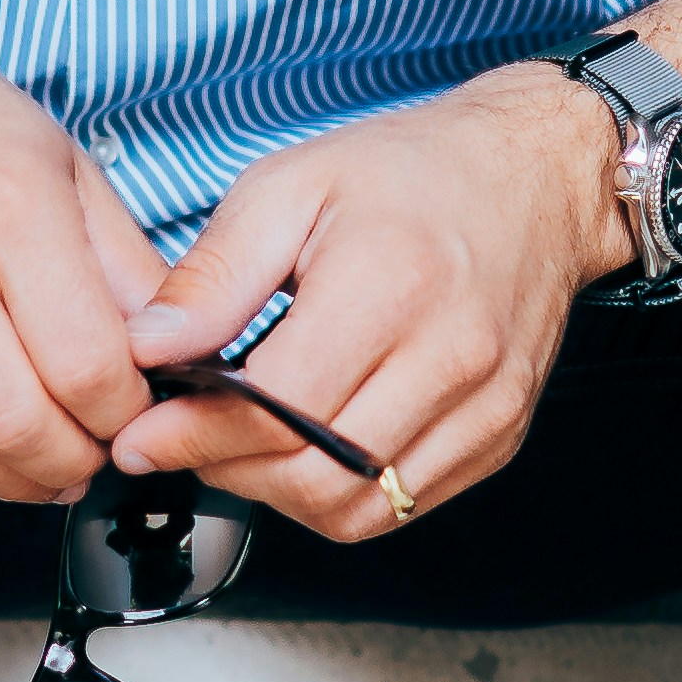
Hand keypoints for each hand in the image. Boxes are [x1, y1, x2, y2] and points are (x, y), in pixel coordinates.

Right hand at [0, 0, 166, 502]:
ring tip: (35, 457)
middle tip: (89, 454)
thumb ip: (121, 267)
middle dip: (70, 463)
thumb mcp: (59, 160)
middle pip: (17, 424)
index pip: (87, 366)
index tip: (131, 414)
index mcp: (9, 206)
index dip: (123, 414)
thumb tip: (168, 357)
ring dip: (6, 473)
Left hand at [107, 62, 623, 536]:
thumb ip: (214, 274)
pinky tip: (308, 448)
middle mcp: (451, 357)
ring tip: (243, 445)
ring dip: (280, 494)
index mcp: (392, 286)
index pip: (276, 408)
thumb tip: (149, 348)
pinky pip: (400, 505)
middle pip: (314, 476)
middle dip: (229, 471)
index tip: (143, 436)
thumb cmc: (416, 173)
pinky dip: (338, 494)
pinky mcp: (500, 436)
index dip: (195, 434)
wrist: (538, 179)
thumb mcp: (291, 186)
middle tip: (186, 440)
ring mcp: (485, 407)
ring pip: (355, 508)